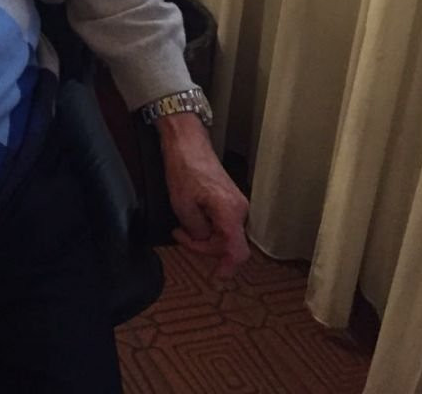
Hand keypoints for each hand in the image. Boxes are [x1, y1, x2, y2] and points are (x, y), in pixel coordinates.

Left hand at [156, 113, 249, 278]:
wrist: (188, 143)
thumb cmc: (184, 167)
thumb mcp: (182, 205)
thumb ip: (196, 230)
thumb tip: (204, 240)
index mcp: (230, 212)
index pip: (237, 251)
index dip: (228, 267)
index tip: (217, 277)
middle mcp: (240, 209)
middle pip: (228, 245)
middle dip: (203, 245)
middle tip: (180, 235)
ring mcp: (238, 205)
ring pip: (225, 235)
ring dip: (204, 236)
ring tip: (183, 225)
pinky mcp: (231, 201)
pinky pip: (223, 224)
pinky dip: (208, 226)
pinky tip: (192, 219)